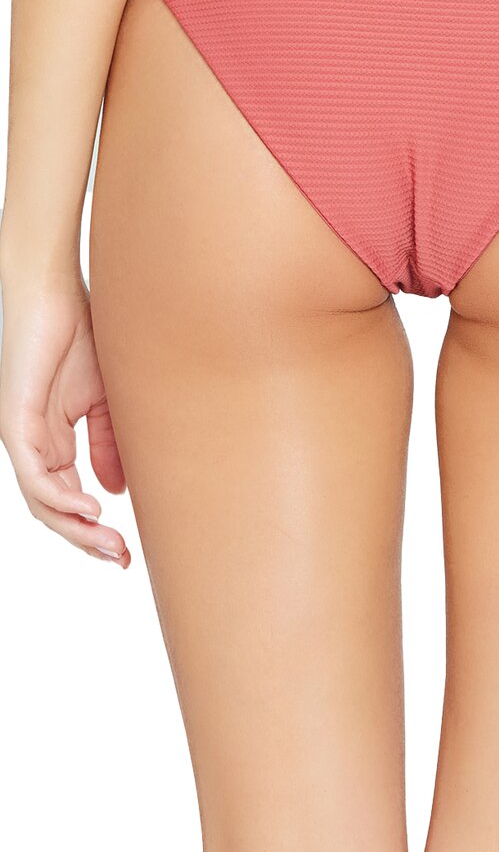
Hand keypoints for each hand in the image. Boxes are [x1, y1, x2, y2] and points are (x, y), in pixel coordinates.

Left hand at [0, 274, 129, 564]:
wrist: (58, 291)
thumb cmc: (85, 334)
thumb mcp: (108, 400)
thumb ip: (110, 444)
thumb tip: (116, 491)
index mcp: (53, 441)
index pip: (70, 499)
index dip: (96, 529)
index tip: (129, 550)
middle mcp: (33, 446)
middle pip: (55, 511)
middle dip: (89, 541)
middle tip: (122, 560)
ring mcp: (22, 436)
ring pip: (42, 502)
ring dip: (76, 529)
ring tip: (110, 544)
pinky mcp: (16, 422)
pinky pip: (34, 475)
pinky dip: (61, 497)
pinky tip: (89, 510)